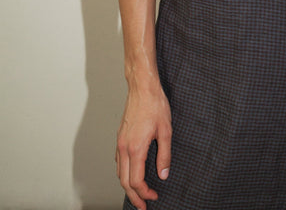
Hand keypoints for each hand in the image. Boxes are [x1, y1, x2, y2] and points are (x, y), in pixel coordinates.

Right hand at [115, 83, 171, 209]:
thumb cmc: (155, 105)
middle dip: (134, 196)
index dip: (145, 193)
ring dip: (127, 185)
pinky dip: (124, 173)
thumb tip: (163, 174)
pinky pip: (119, 161)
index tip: (154, 197)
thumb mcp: (166, 131)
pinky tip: (132, 173)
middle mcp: (124, 147)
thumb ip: (164, 155)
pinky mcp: (120, 136)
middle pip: (124, 181)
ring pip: (119, 172)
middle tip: (143, 205)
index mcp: (135, 148)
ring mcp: (120, 142)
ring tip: (138, 193)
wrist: (142, 87)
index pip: (136, 181)